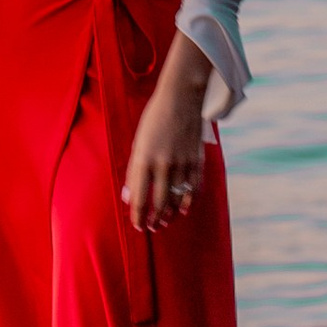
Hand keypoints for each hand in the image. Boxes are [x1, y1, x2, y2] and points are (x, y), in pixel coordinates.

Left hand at [124, 44, 210, 232]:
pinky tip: (183, 209)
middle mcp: (164, 164)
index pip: (140, 199)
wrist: (180, 98)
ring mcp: (182, 163)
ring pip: (177, 198)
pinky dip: (188, 201)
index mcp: (144, 159)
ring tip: (165, 221)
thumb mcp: (137, 144)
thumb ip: (133, 172)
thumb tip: (129, 198)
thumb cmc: (154, 120)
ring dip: (170, 213)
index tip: (138, 226)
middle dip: (155, 220)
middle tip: (152, 228)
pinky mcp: (197, 160)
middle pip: (159, 203)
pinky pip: (194, 188)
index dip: (138, 217)